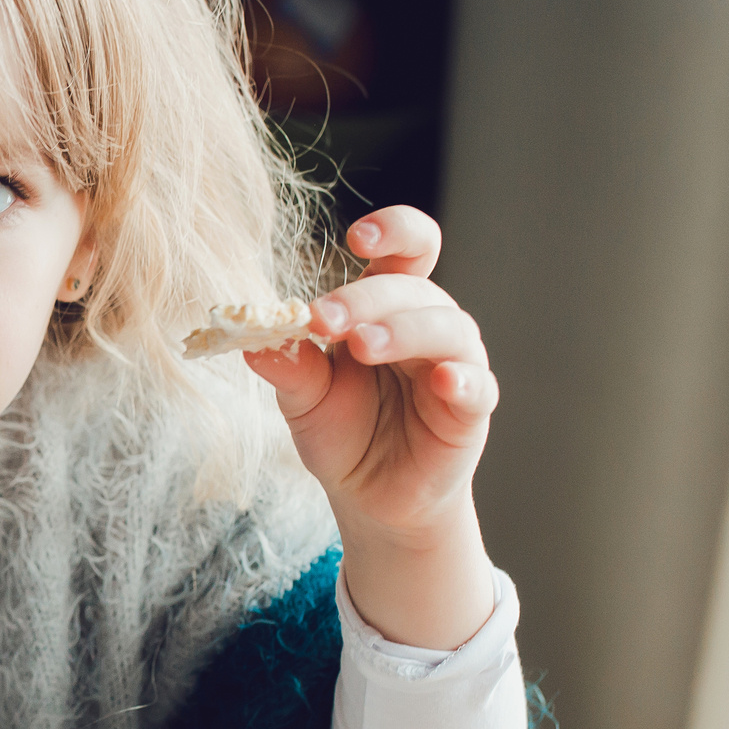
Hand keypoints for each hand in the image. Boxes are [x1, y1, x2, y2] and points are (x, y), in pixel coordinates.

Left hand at [245, 207, 497, 647]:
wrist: (370, 498)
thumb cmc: (343, 434)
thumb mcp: (305, 401)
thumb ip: (291, 368)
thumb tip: (251, 342)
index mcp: (386, 308)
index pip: (406, 250)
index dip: (393, 231)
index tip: (357, 238)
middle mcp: (425, 325)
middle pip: (413, 289)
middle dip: (366, 299)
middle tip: (325, 321)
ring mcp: (455, 364)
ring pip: (447, 328)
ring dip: (403, 330)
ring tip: (363, 346)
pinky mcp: (471, 409)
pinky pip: (477, 385)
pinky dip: (462, 378)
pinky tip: (443, 380)